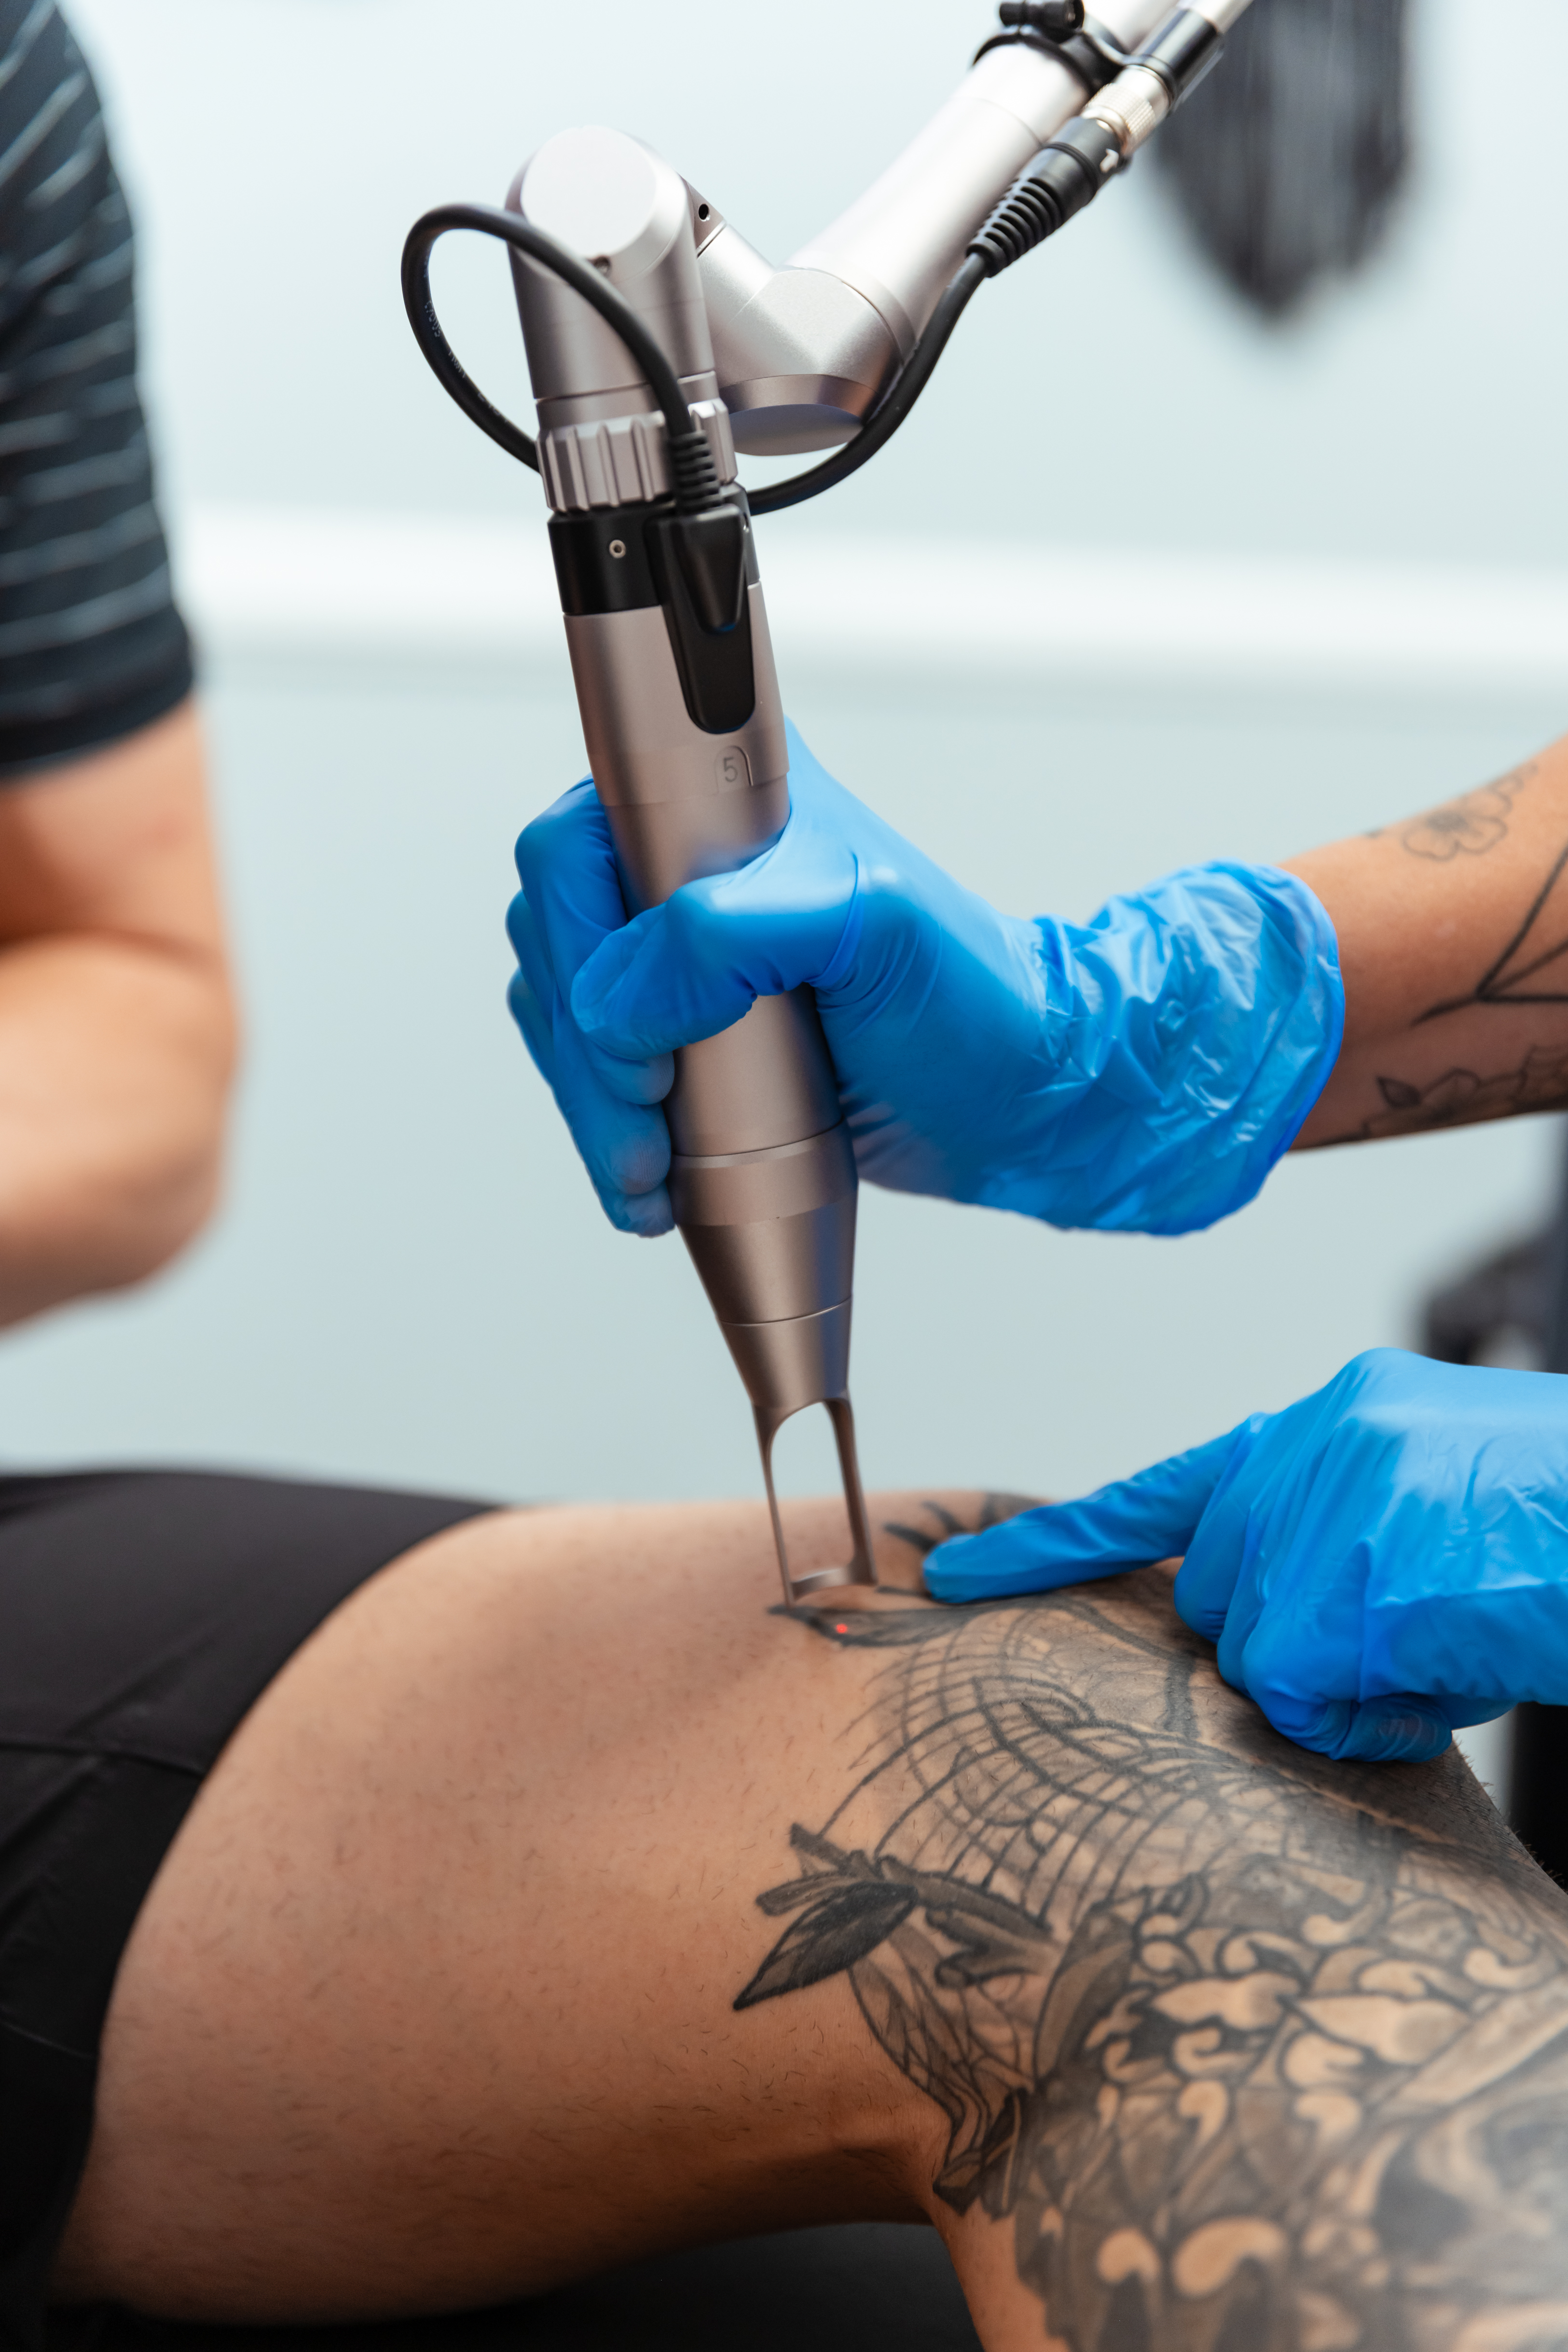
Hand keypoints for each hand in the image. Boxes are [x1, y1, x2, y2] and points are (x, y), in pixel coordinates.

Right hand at [507, 722, 1341, 1236]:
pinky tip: (653, 1179)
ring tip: (652, 1173)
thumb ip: (731, 933)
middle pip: (555, 943)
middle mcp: (686, 864)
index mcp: (723, 800)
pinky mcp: (682, 1028)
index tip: (644, 1035)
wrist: (1016, 1098)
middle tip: (648, 1129)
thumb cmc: (969, 999)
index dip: (582, 945)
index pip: (575, 845)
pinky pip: (593, 1071)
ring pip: (563, 1017)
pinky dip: (607, 1132)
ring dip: (591, 1108)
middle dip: (587, 1054)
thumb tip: (617, 1001)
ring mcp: (677, 952)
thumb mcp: (869, 927)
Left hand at [923, 1347, 1561, 1762]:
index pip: (1162, 1488)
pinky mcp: (1344, 1585)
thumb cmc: (1557, 1540)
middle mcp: (1310, 1445)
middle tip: (1416, 1638)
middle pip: (1219, 1600)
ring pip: (1258, 1659)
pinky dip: (1377, 1721)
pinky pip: (1305, 1701)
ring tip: (1458, 1648)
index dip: (1050, 1545)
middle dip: (1294, 1646)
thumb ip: (1331, 1544)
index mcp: (1333, 1420)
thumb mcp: (1435, 1513)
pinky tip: (1455, 1675)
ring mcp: (1323, 1509)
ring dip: (1348, 1688)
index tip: (947, 1577)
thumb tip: (1268, 1639)